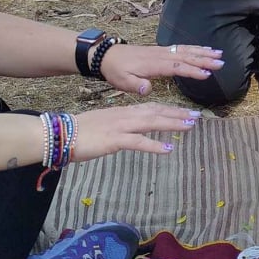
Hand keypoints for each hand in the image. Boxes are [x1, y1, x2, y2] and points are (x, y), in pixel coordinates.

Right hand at [68, 103, 200, 160]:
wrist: (60, 134)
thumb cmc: (80, 132)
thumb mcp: (105, 126)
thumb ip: (121, 127)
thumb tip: (133, 133)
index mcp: (123, 112)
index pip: (152, 108)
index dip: (171, 109)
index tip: (186, 111)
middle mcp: (125, 115)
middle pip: (156, 112)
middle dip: (178, 114)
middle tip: (198, 116)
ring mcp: (120, 126)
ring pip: (152, 122)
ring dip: (172, 123)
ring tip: (190, 126)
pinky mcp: (114, 140)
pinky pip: (138, 142)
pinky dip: (155, 145)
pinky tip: (168, 150)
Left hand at [99, 42, 223, 95]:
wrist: (108, 56)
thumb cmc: (116, 70)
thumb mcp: (122, 81)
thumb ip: (135, 85)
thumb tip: (147, 89)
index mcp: (153, 64)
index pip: (177, 67)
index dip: (192, 70)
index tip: (207, 74)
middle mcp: (160, 55)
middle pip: (186, 56)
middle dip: (204, 59)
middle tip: (221, 62)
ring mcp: (162, 51)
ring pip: (186, 50)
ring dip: (203, 52)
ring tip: (219, 54)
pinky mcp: (161, 51)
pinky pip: (181, 48)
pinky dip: (194, 48)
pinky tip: (203, 49)